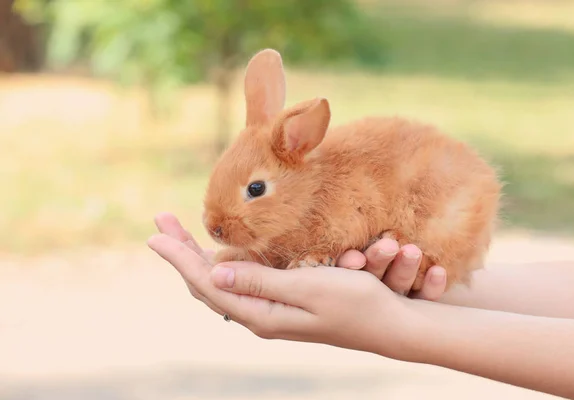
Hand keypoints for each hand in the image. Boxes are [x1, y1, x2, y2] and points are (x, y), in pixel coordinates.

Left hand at [152, 212, 446, 300]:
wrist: (390, 324)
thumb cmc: (355, 304)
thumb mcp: (306, 289)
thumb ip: (260, 281)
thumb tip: (215, 272)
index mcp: (261, 314)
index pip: (207, 281)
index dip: (180, 257)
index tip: (155, 235)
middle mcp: (260, 315)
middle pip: (207, 281)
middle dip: (182, 251)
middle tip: (160, 223)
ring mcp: (270, 311)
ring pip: (221, 280)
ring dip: (198, 255)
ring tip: (178, 235)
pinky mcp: (282, 303)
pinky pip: (240, 281)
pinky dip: (222, 262)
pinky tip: (216, 252)